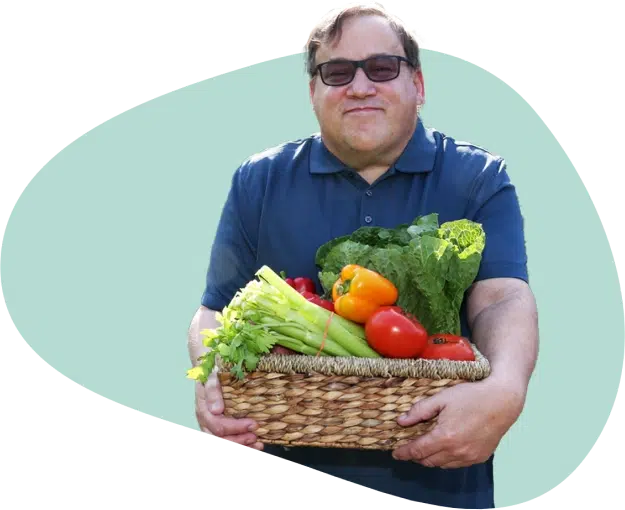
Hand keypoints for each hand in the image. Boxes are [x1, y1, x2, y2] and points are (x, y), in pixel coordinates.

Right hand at [195, 371, 262, 450]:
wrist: (211, 373)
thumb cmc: (213, 374)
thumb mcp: (211, 376)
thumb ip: (212, 390)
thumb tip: (216, 410)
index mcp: (203, 409)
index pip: (217, 424)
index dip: (235, 427)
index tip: (253, 424)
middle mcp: (206, 421)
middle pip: (219, 438)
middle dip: (238, 440)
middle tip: (255, 436)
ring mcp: (211, 426)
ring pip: (223, 442)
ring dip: (241, 446)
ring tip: (257, 444)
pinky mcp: (219, 429)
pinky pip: (228, 441)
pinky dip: (242, 446)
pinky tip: (254, 447)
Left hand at [392, 376, 525, 467]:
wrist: (502, 402)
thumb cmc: (471, 396)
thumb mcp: (442, 398)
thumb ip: (419, 410)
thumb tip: (401, 421)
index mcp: (445, 436)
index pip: (417, 451)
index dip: (404, 453)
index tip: (395, 453)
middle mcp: (457, 451)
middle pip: (428, 460)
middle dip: (415, 456)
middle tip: (409, 448)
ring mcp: (469, 457)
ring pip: (442, 464)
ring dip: (431, 458)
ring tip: (425, 447)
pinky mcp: (479, 458)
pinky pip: (456, 464)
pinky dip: (446, 459)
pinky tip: (445, 448)